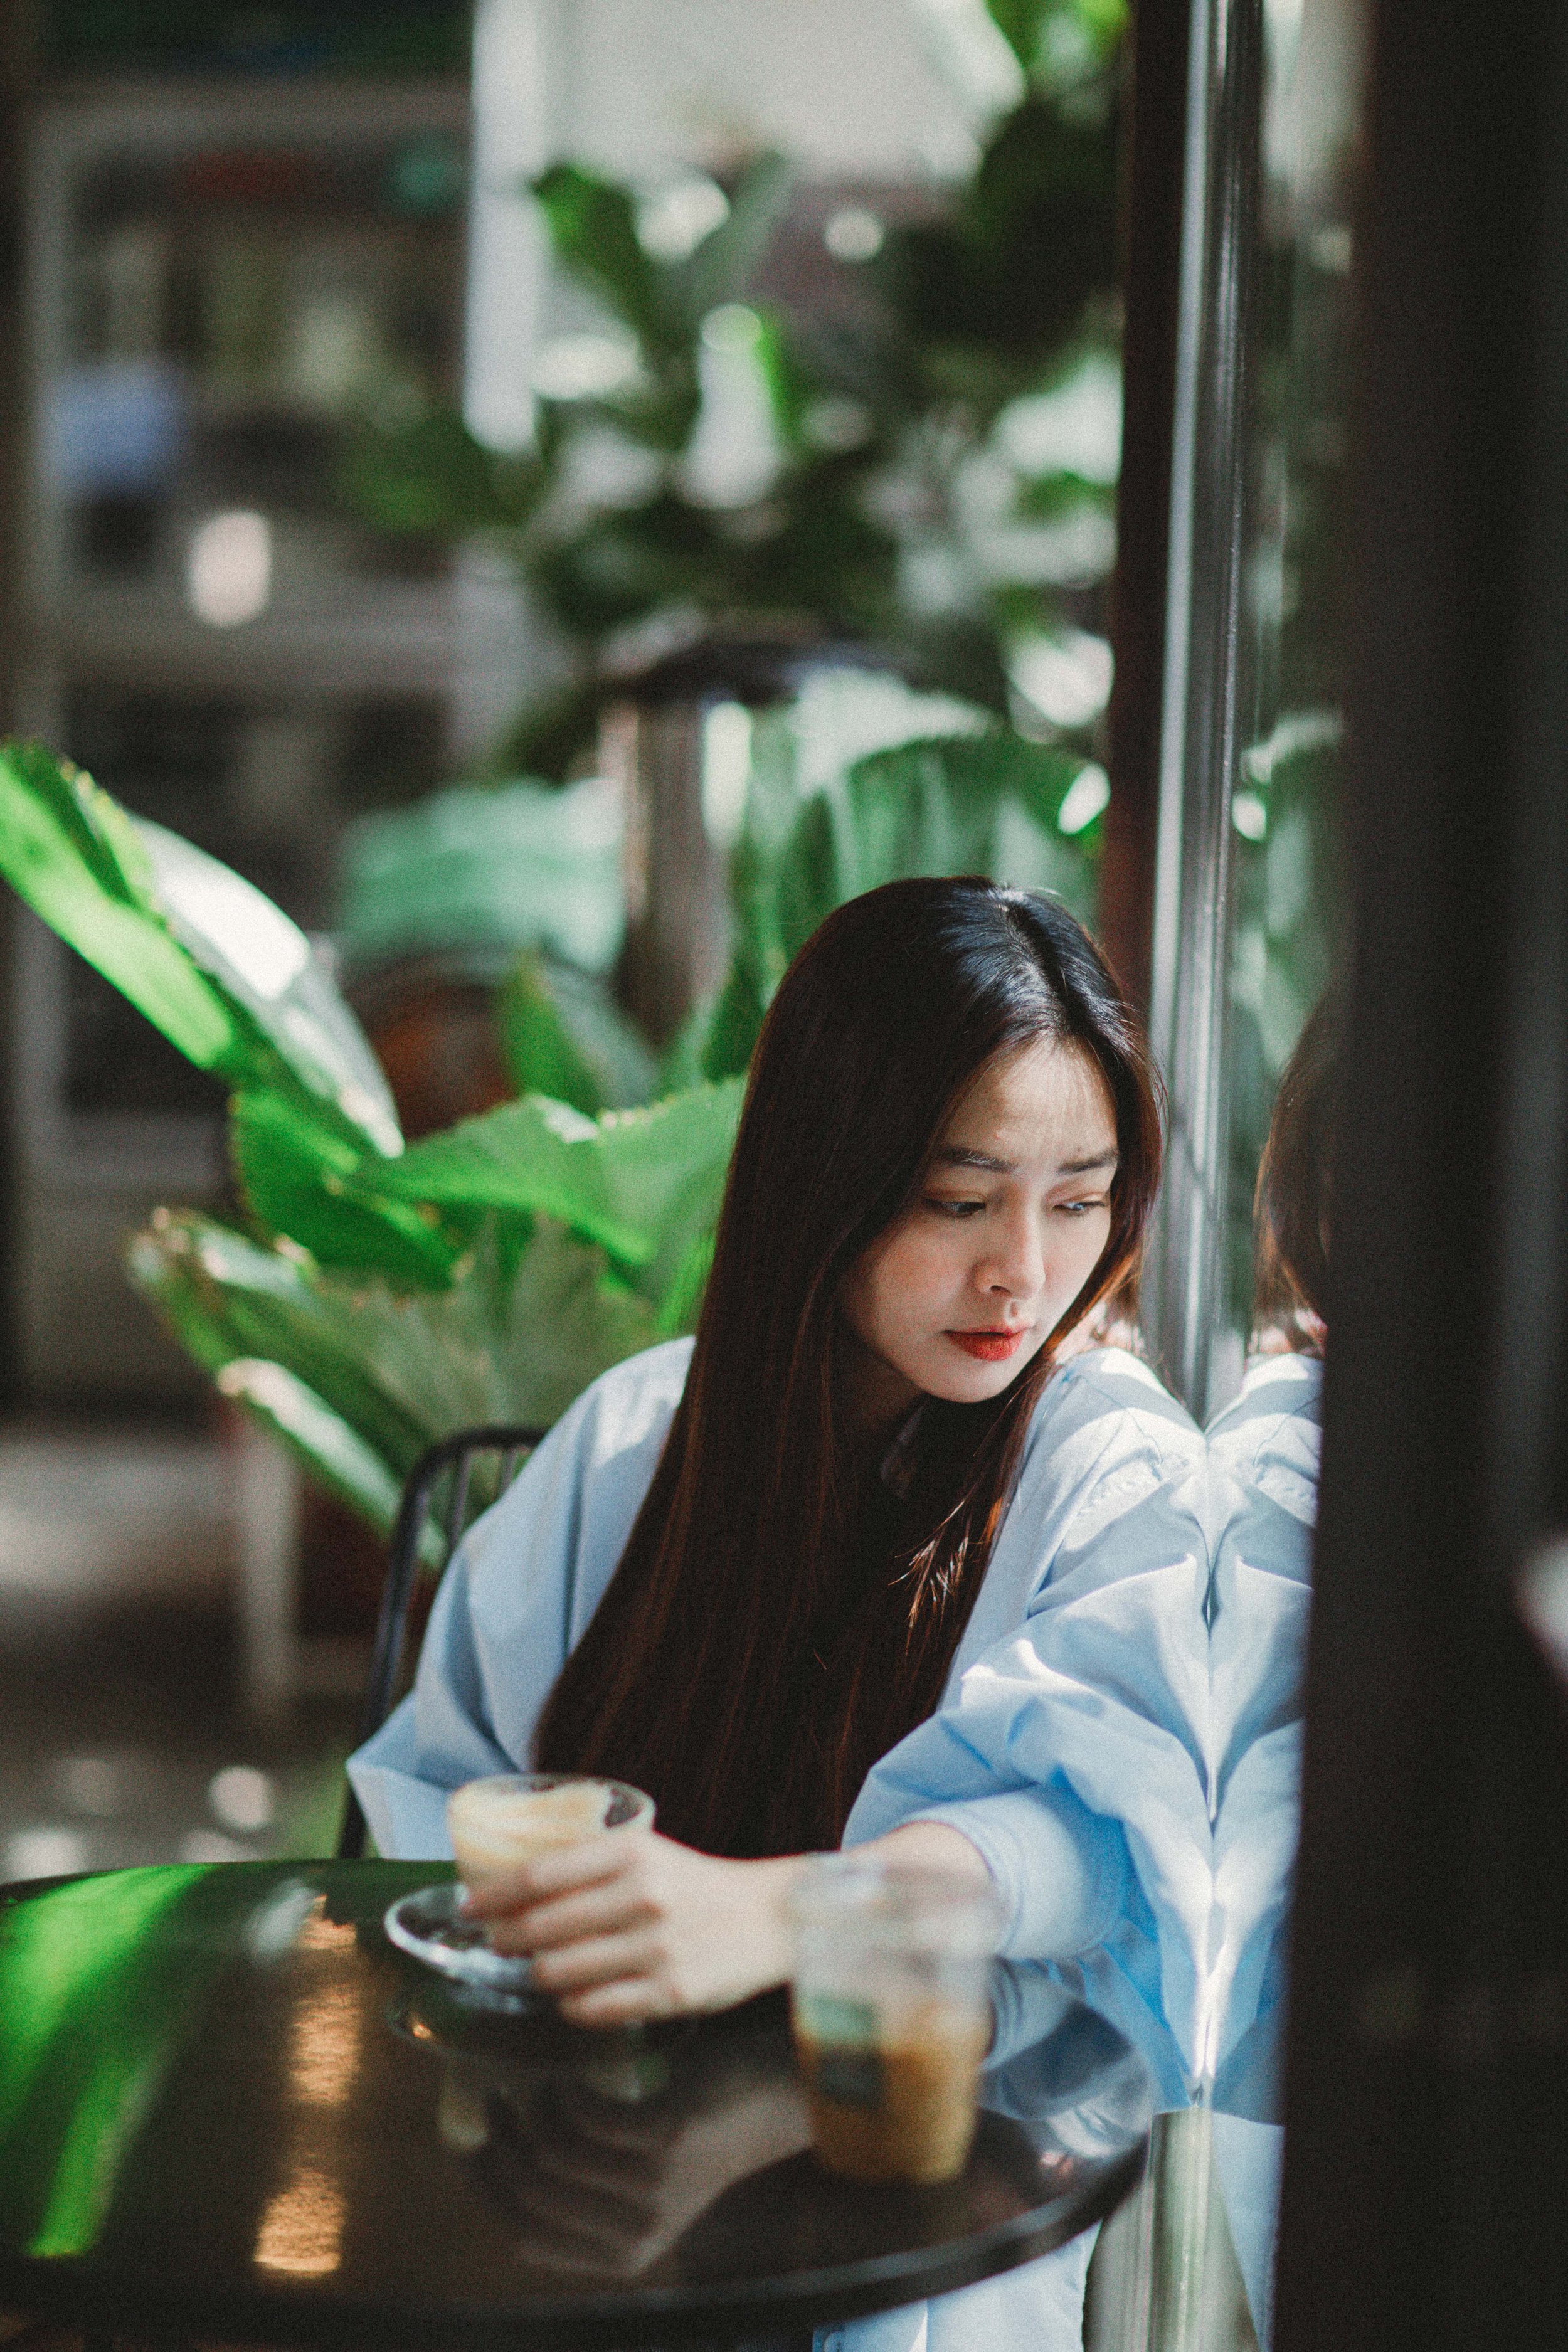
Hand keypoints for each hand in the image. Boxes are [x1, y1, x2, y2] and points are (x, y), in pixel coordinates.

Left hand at [460, 1833, 799, 2024]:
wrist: (769, 1919)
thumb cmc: (695, 1885)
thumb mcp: (648, 1853)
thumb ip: (590, 1866)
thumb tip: (514, 1890)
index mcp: (633, 1853)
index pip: (540, 1875)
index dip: (494, 1895)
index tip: (468, 1907)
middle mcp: (643, 1897)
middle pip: (542, 1927)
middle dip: (507, 1939)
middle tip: (499, 1943)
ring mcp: (657, 1948)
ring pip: (561, 1972)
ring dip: (538, 1974)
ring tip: (539, 1969)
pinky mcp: (670, 1993)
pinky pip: (593, 2009)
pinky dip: (572, 2006)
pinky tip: (574, 1996)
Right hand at [479, 2073, 808, 2275]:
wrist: (768, 2104)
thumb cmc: (691, 2135)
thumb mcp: (634, 2184)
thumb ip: (582, 2191)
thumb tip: (494, 2164)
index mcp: (619, 2255)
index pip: (523, 2235)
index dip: (485, 2190)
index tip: (465, 2145)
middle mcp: (634, 2234)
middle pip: (531, 2192)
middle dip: (499, 2142)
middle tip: (493, 2098)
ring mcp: (652, 2187)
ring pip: (553, 2151)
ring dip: (534, 2111)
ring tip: (540, 2082)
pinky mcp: (667, 2138)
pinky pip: (587, 2114)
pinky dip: (567, 2090)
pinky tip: (570, 2073)